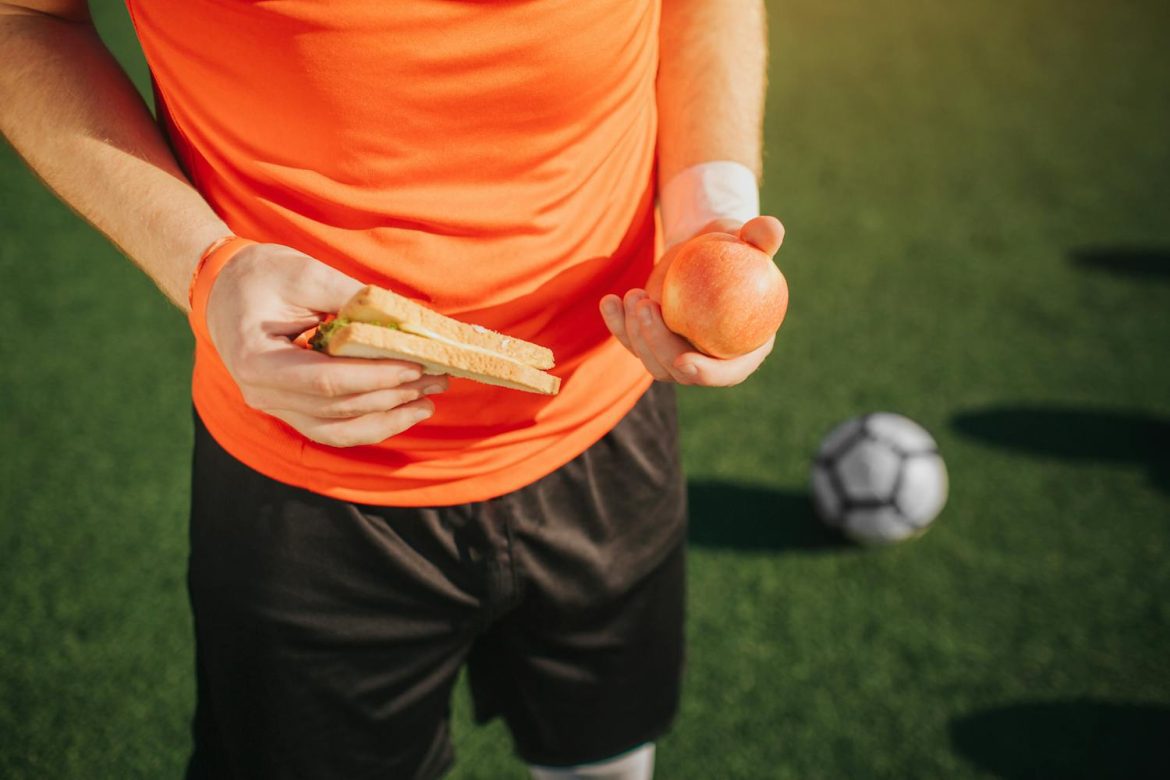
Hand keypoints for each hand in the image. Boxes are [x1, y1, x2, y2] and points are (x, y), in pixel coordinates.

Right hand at [204, 244, 447, 446]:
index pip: (325, 379)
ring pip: (338, 428)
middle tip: (438, 376)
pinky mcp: (290, 410)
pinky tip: (405, 412)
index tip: (415, 365)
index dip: (375, 376)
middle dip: (393, 393)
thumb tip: (407, 322)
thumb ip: (352, 298)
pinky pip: (334, 430)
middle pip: (337, 407)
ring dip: (389, 416)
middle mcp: (261, 393)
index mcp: (255, 357)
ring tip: (429, 398)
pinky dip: (372, 425)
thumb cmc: (262, 275)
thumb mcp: (305, 273)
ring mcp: (274, 407)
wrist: (225, 289)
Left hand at [600, 215, 784, 386]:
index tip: (683, 359)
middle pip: (680, 372)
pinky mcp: (652, 341)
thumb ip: (763, 236)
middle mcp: (710, 359)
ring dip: (636, 334)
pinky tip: (609, 301)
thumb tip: (771, 230)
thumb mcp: (750, 237)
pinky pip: (632, 341)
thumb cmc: (734, 243)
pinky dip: (617, 324)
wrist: (703, 247)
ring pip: (652, 362)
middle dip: (659, 346)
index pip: (727, 373)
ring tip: (635, 294)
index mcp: (744, 347)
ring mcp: (677, 353)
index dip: (707, 374)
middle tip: (646, 307)